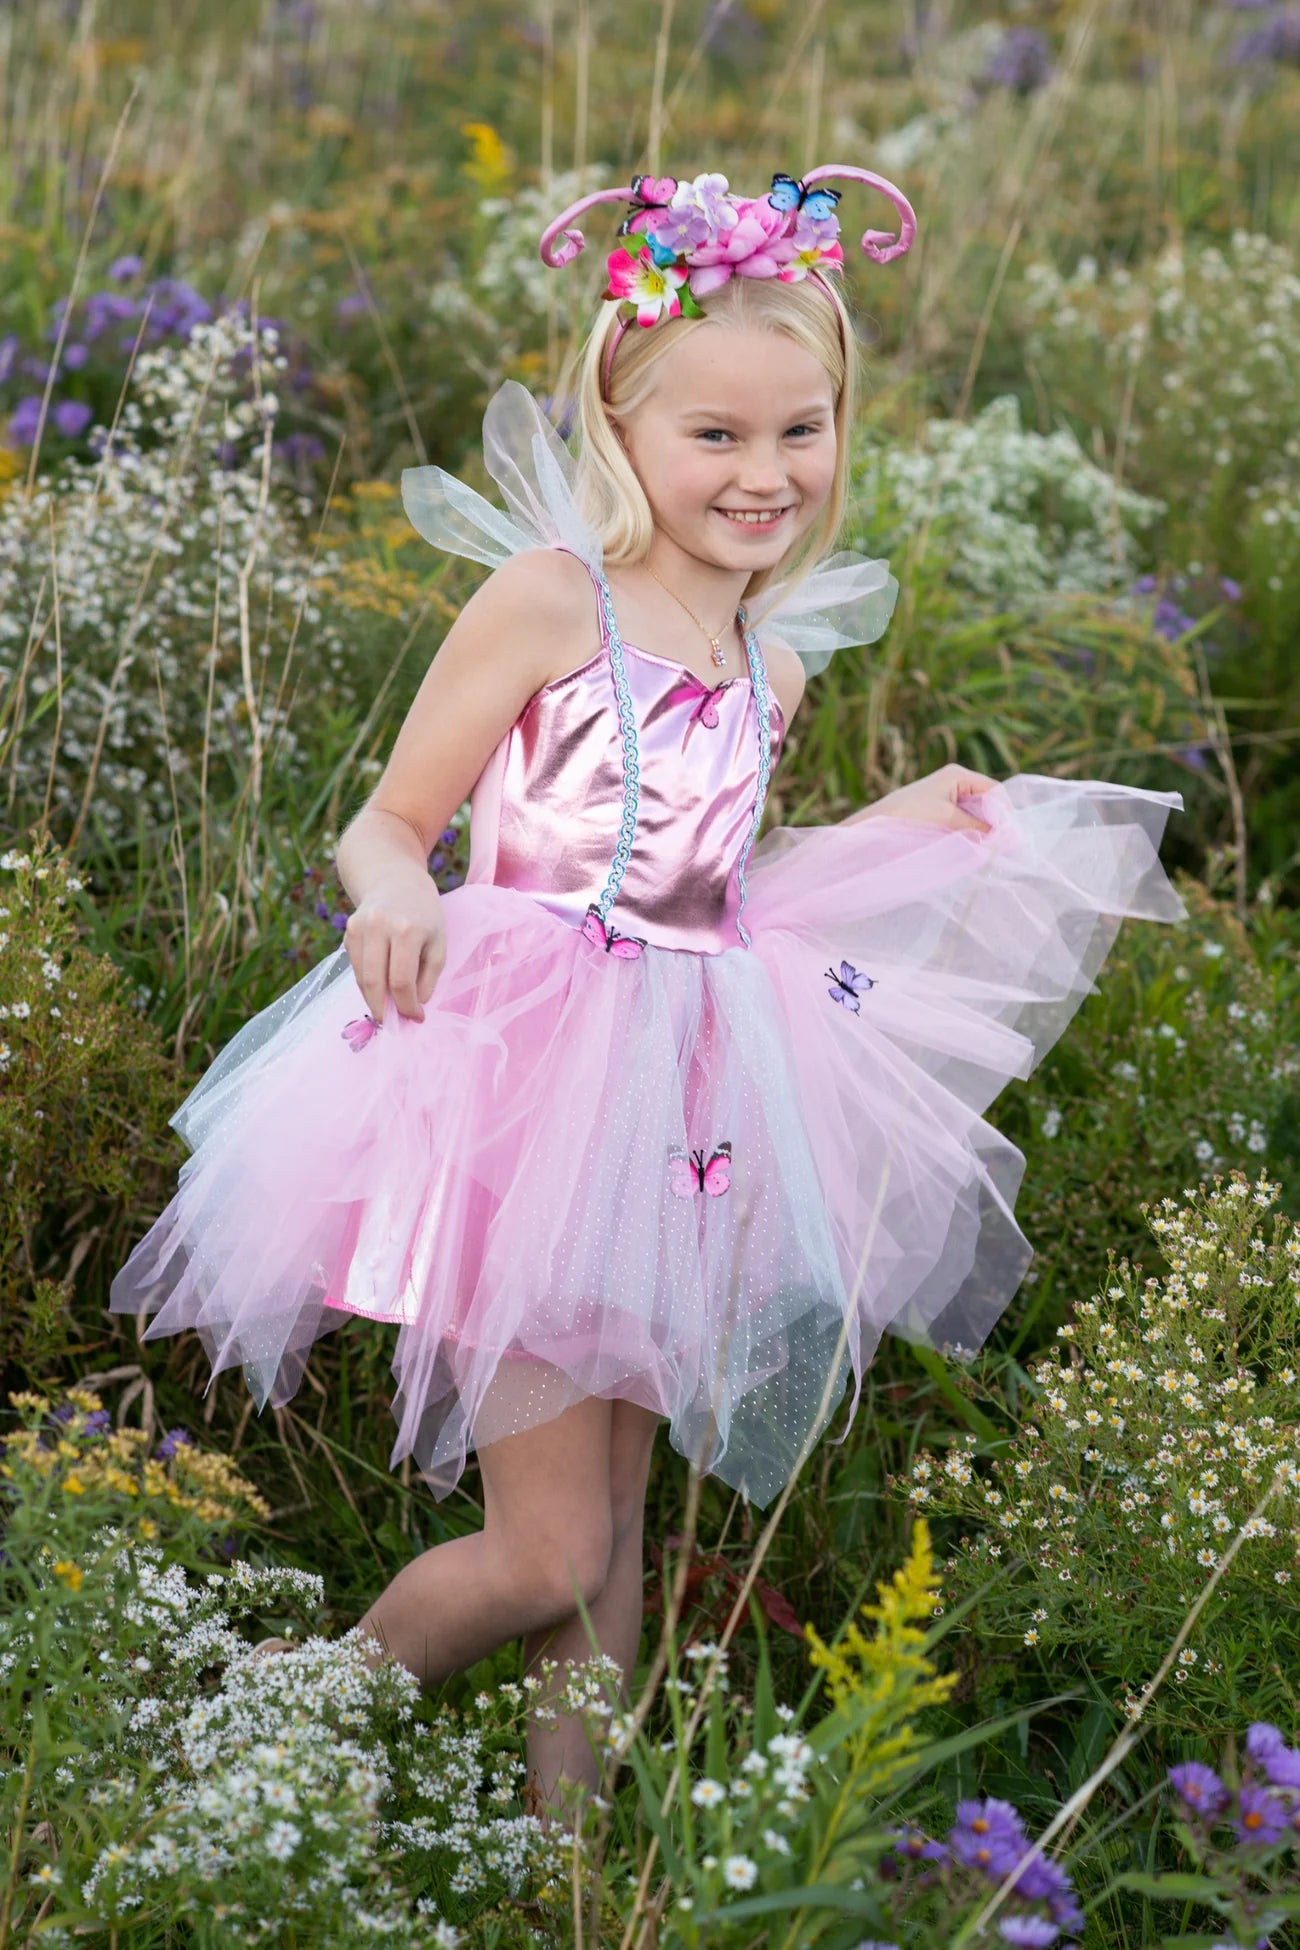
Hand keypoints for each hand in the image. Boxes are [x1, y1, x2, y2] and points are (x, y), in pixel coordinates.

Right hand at [343, 869, 446, 1022]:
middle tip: (393, 1022)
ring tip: (388, 1006)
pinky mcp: (348, 931)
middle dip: (383, 1009)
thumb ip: (429, 977)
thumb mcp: (439, 942)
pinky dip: (367, 980)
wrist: (395, 879)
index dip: (407, 1006)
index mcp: (406, 929)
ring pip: (361, 977)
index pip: (401, 981)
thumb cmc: (424, 914)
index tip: (416, 1018)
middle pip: (374, 982)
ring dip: (373, 998)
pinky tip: (380, 981)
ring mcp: (358, 927)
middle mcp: (378, 926)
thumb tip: (414, 1008)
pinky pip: (356, 966)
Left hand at [858, 762, 1001, 832]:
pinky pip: (963, 818)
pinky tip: (971, 842)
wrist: (875, 823)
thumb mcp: (947, 819)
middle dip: (993, 819)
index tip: (1007, 834)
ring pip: (975, 811)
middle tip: (999, 843)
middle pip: (986, 800)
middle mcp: (955, 780)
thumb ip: (976, 826)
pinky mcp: (939, 808)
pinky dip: (969, 829)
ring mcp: (946, 794)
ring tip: (987, 845)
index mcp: (958, 774)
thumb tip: (1000, 837)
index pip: (994, 789)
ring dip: (981, 827)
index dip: (1003, 810)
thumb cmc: (910, 814)